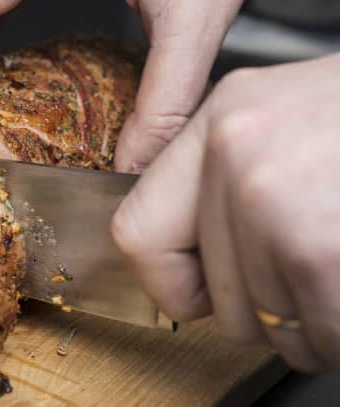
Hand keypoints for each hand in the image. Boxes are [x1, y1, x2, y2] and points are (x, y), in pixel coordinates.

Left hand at [111, 54, 339, 370]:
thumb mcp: (287, 123)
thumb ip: (224, 183)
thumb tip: (181, 263)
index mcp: (221, 120)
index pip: (136, 232)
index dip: (169, 282)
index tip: (197, 292)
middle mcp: (237, 152)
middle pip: (211, 294)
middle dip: (262, 312)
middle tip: (309, 282)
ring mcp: (278, 199)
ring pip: (265, 324)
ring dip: (311, 324)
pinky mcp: (320, 248)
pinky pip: (319, 337)